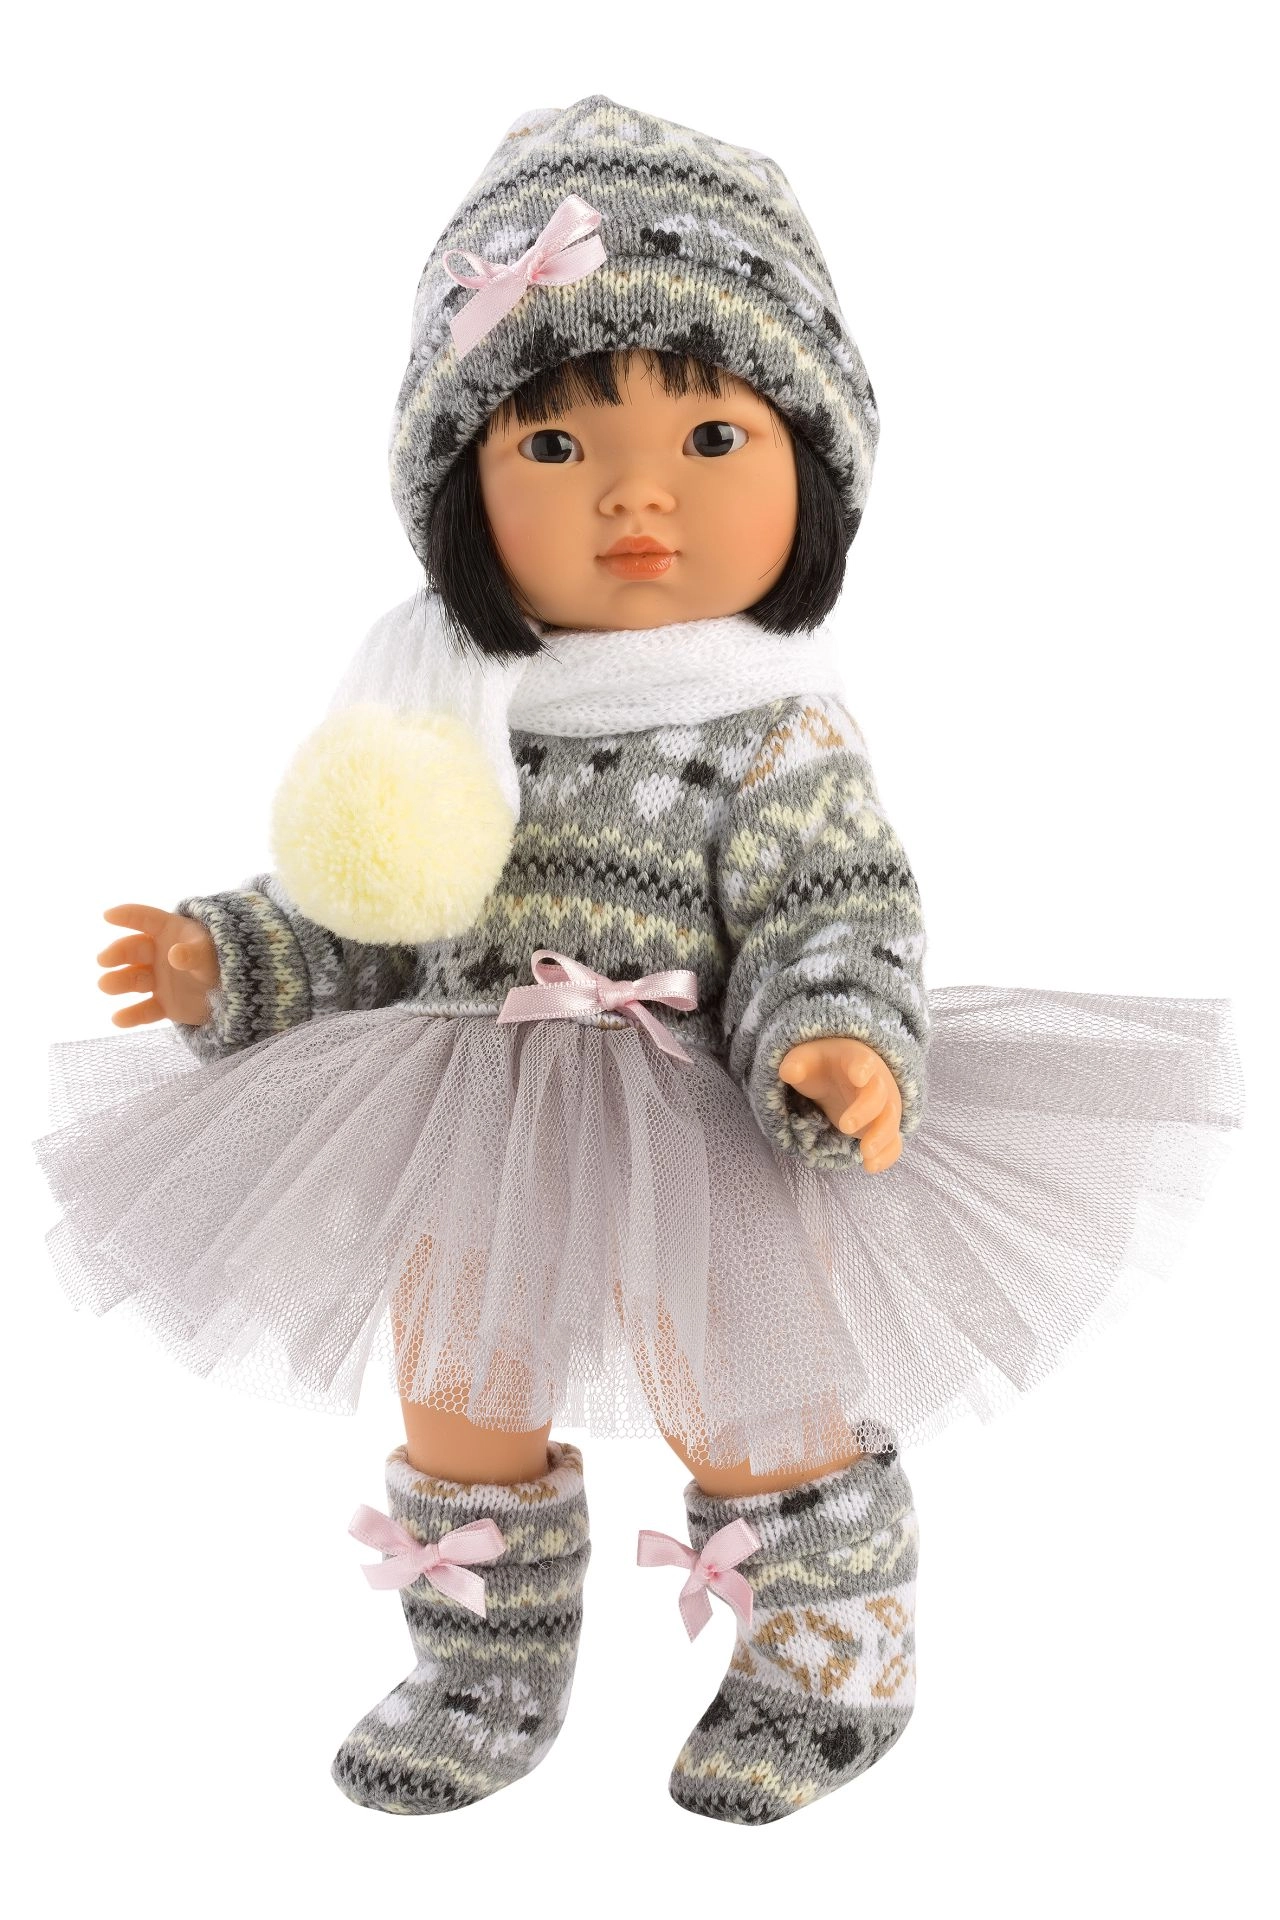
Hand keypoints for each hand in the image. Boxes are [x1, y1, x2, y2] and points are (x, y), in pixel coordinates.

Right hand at [97, 903, 219, 1028]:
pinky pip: (146, 1010)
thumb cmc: (225, 961)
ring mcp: (160, 980)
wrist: (239, 992)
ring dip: (119, 981)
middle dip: (117, 953)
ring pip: (135, 979)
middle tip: (104, 960)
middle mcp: (160, 954)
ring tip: (106, 985)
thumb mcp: (212, 954)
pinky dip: (133, 1015)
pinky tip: (118, 1019)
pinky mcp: (165, 1005)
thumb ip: (195, 954)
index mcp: (171, 931)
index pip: (146, 919)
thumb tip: (174, 955)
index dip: (127, 915)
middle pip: (134, 950)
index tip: (108, 915)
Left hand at [778, 1036, 902, 1172]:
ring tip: (866, 1154)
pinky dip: (887, 1155)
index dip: (861, 1068)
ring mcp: (883, 1107)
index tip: (857, 1077)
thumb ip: (797, 1064)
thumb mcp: (807, 1060)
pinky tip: (871, 1167)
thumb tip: (788, 1071)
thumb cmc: (824, 1067)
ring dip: (881, 1138)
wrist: (844, 1077)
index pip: (862, 1061)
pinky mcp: (883, 1128)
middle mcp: (876, 1083)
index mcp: (856, 1061)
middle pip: (878, 1096)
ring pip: (890, 1120)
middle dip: (865, 1111)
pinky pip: (893, 1142)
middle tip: (845, 1126)